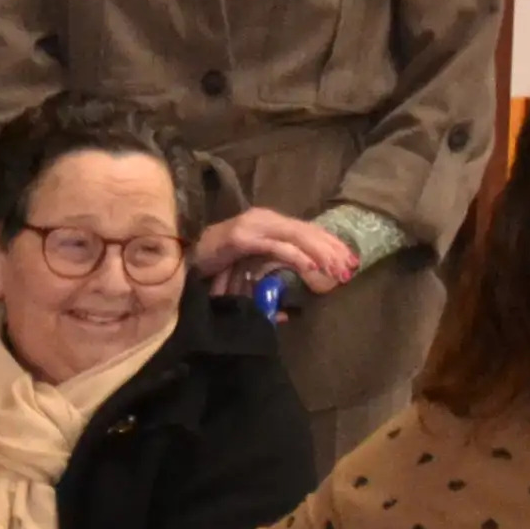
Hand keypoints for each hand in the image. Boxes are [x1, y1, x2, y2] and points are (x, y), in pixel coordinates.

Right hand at [195, 208, 361, 298]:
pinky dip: (297, 257)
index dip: (330, 243)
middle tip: (350, 268)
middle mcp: (263, 218)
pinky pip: (277, 247)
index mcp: (267, 222)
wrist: (178, 260)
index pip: (306, 229)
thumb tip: (286, 310)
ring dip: (320, 255)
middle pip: (307, 230)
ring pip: (297, 236)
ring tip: (337, 271)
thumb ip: (267, 279)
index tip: (349, 260)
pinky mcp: (243, 238)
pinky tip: (312, 269)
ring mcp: (253, 226)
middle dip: (331, 249)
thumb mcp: (245, 270)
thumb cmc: (210, 267)